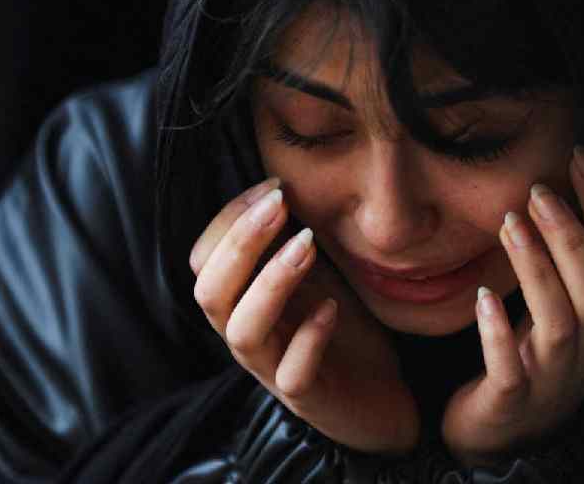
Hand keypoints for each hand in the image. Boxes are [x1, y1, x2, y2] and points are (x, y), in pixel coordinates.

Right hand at [190, 178, 418, 453]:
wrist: (379, 393)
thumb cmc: (339, 327)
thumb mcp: (314, 274)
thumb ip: (289, 241)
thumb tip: (282, 186)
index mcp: (241, 302)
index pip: (204, 260)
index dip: (230, 219)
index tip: (273, 186)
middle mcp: (247, 336)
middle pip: (209, 292)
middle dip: (240, 242)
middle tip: (280, 205)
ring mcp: (273, 369)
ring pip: (242, 331)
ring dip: (271, 282)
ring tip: (307, 244)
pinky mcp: (307, 397)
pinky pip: (293, 374)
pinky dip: (308, 338)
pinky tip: (331, 308)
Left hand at [441, 146, 583, 466]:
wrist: (505, 434)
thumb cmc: (534, 355)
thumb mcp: (562, 306)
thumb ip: (568, 261)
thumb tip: (556, 186)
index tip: (579, 157)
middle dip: (571, 234)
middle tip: (537, 190)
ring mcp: (555, 377)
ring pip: (561, 320)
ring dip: (538, 268)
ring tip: (510, 224)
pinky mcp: (514, 400)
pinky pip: (510, 369)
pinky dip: (498, 332)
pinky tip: (482, 297)